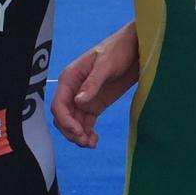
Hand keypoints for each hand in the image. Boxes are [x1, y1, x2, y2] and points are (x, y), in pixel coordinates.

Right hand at [52, 24, 138, 146]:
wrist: (136, 49)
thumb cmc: (119, 49)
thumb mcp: (106, 64)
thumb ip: (92, 83)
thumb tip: (78, 101)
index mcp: (70, 78)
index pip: (59, 104)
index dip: (65, 120)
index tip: (77, 131)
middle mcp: (74, 90)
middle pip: (64, 117)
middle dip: (71, 131)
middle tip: (85, 141)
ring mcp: (85, 99)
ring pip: (74, 122)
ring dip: (79, 135)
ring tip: (91, 144)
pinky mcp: (96, 105)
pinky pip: (86, 123)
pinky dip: (87, 133)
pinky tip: (94, 141)